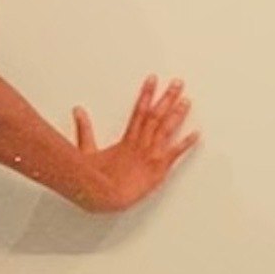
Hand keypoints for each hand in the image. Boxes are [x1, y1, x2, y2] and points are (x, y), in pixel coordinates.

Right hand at [72, 77, 198, 213]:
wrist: (104, 193)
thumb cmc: (96, 178)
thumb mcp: (87, 149)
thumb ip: (84, 128)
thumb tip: (78, 111)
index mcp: (127, 139)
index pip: (139, 110)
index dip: (147, 93)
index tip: (153, 80)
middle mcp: (141, 143)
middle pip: (157, 114)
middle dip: (168, 97)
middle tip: (178, 83)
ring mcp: (151, 154)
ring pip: (166, 128)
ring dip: (177, 113)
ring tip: (186, 100)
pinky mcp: (158, 168)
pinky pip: (175, 153)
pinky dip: (186, 143)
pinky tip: (196, 134)